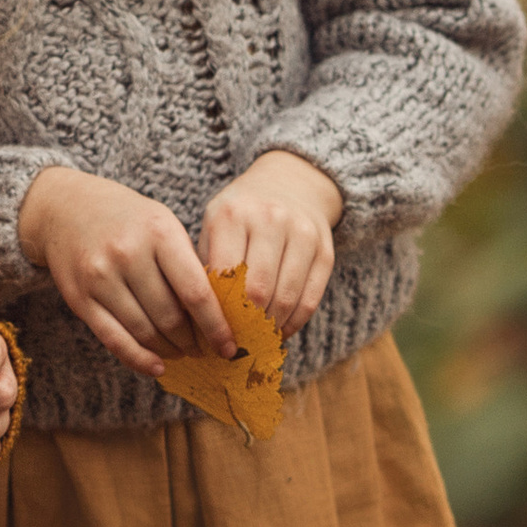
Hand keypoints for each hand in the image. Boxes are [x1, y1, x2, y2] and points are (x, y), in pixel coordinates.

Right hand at [17, 166, 237, 375]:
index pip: (195, 291)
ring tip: (182, 352)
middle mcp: (128, 254)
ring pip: (144, 331)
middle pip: (170, 317)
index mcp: (159, 232)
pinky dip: (139, 359)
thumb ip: (187, 263)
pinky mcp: (80, 298)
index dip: (216, 326)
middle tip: (204, 350)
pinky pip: (114, 339)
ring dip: (168, 350)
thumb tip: (217, 316)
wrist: (67, 207)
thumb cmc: (128, 219)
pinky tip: (157, 366)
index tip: (229, 346)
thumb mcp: (162, 224)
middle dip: (192, 341)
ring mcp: (100, 277)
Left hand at [200, 151, 341, 333]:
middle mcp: (269, 218)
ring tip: (257, 339)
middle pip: (256, 291)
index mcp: (232, 214)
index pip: (222, 276)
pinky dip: (294, 323)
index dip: (217, 312)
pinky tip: (281, 330)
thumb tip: (201, 324)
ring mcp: (301, 232)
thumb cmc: (241, 214)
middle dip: (245, 324)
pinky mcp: (325, 249)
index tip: (210, 334)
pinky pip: (310, 299)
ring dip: (270, 328)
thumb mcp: (215, 226)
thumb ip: (207, 267)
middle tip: (235, 343)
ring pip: (285, 299)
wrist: (289, 182)